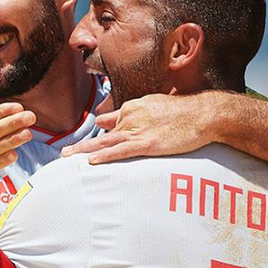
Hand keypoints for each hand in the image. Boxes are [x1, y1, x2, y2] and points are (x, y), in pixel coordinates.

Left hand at [61, 92, 216, 163]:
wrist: (203, 113)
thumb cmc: (183, 111)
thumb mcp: (154, 105)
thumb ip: (136, 112)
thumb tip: (125, 118)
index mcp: (132, 108)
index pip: (109, 122)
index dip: (97, 134)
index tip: (84, 145)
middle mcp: (130, 117)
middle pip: (102, 133)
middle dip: (82, 145)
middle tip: (64, 154)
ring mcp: (138, 130)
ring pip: (105, 142)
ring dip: (85, 151)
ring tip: (68, 158)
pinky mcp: (148, 144)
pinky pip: (121, 151)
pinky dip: (106, 156)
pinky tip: (93, 161)